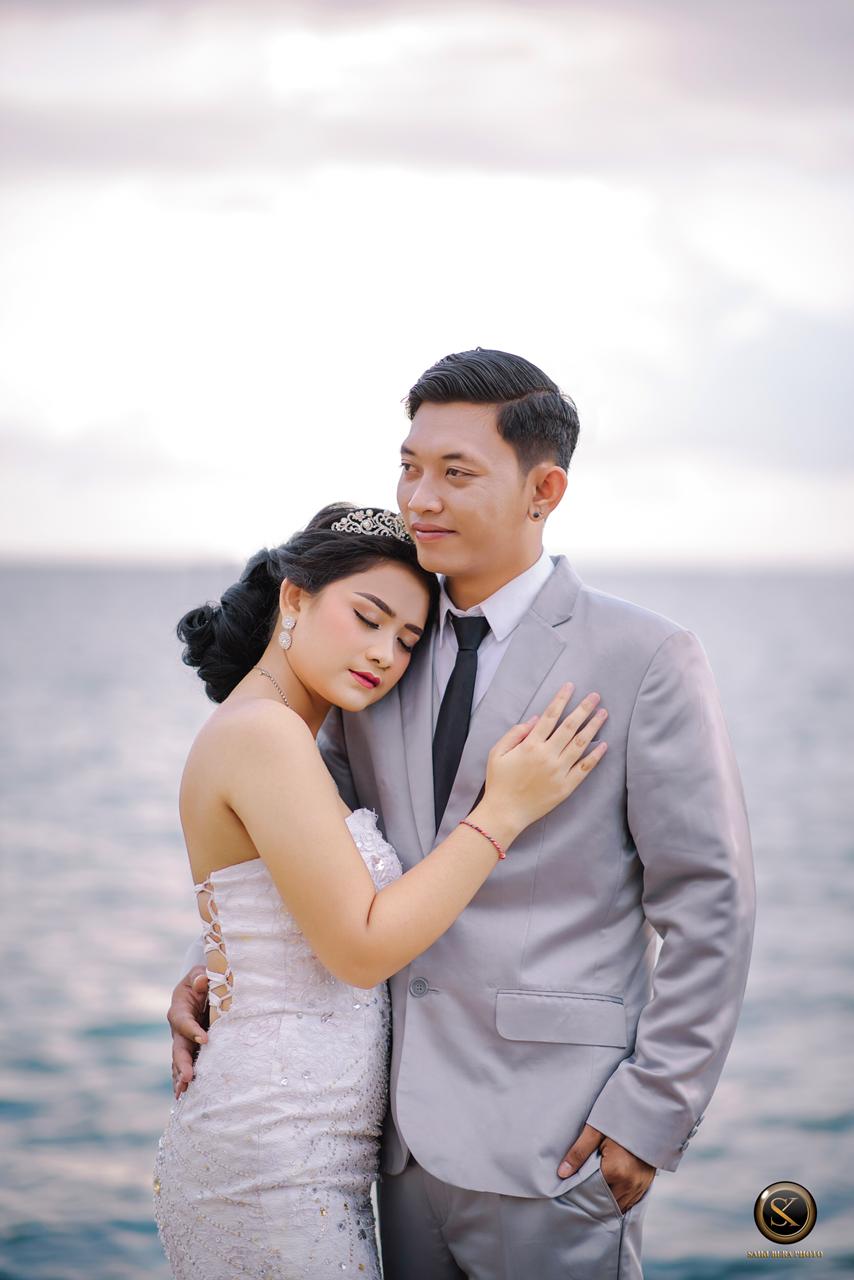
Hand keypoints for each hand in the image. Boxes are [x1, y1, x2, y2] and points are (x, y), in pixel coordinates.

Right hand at [168, 966, 208, 1097]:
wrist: (201, 988)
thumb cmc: (203, 978)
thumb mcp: (200, 973)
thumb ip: (201, 977)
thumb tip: (203, 981)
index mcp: (179, 1008)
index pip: (183, 1021)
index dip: (192, 1030)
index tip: (205, 1039)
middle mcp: (178, 1028)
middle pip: (178, 1048)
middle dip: (182, 1064)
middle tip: (188, 1078)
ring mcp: (183, 1041)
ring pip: (179, 1061)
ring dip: (181, 1077)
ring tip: (183, 1093)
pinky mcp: (191, 1049)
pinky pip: (185, 1066)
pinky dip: (184, 1080)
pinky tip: (185, 1096)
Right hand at [484, 684, 607, 830]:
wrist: (505, 813)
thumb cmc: (499, 782)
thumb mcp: (497, 753)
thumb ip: (515, 733)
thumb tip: (535, 720)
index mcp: (530, 745)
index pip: (550, 716)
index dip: (561, 699)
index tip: (570, 687)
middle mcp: (548, 755)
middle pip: (570, 726)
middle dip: (584, 709)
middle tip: (595, 696)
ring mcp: (559, 771)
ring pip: (580, 744)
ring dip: (593, 727)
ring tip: (603, 714)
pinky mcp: (566, 787)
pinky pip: (584, 768)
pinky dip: (595, 756)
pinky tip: (604, 745)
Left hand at [557, 1124, 655, 1212]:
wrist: (647, 1110)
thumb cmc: (619, 1117)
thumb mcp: (595, 1130)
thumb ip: (578, 1153)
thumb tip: (562, 1174)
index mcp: (616, 1171)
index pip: (592, 1192)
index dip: (581, 1191)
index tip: (571, 1188)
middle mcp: (631, 1183)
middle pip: (606, 1202)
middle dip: (593, 1198)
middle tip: (579, 1192)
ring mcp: (641, 1185)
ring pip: (619, 1204)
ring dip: (607, 1200)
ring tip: (593, 1190)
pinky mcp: (647, 1183)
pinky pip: (630, 1201)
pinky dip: (618, 1198)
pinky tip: (609, 1189)